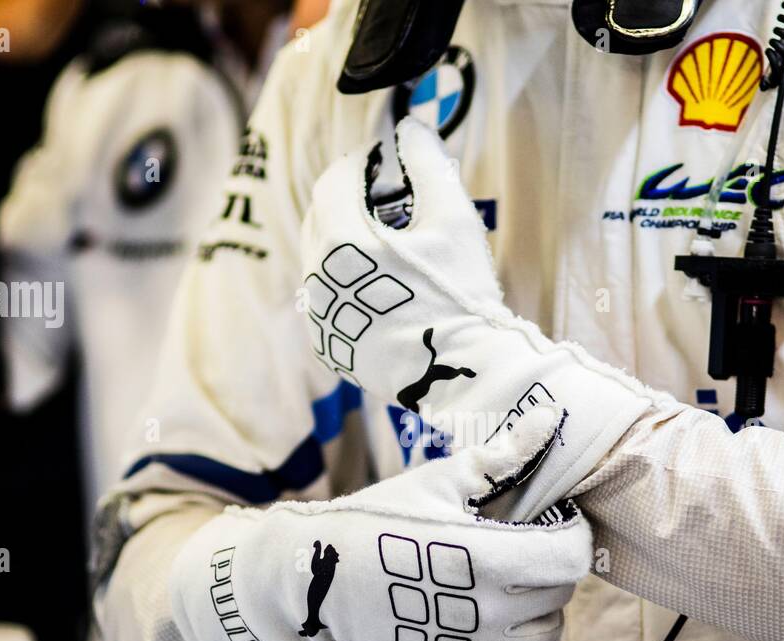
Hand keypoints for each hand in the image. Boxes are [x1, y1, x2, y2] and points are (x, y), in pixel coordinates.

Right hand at [169, 406, 592, 640]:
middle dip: (551, 566)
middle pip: (561, 593)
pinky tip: (505, 633)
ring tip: (514, 589)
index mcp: (486, 557)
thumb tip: (549, 418)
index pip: (571, 556)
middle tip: (525, 549)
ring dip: (541, 613)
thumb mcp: (439, 481)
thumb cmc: (381, 522)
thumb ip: (501, 458)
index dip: (573, 532)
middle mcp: (486, 611)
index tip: (555, 521)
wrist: (324, 579)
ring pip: (547, 639)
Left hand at [300, 118, 653, 521]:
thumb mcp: (453, 219)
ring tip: (384, 241)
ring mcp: (321, 316)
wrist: (464, 371)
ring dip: (343, 241)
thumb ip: (428, 164)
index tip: (381, 160)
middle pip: (319, 219)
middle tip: (384, 195)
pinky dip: (343, 282)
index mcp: (343, 243)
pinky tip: (378, 284)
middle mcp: (319, 279)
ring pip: (319, 261)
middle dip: (347, 200)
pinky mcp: (329, 345)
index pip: (333, 183)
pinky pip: (325, 299)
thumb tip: (413, 126)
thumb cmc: (461, 293)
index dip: (357, 164)